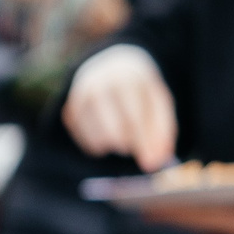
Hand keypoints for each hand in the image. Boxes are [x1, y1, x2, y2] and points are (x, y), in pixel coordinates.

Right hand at [64, 47, 176, 171]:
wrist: (111, 69)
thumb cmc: (141, 92)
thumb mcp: (159, 103)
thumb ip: (163, 131)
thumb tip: (155, 163)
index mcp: (127, 79)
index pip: (135, 118)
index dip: (145, 143)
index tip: (153, 163)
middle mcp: (100, 85)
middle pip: (116, 133)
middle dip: (131, 145)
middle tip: (136, 142)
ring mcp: (81, 98)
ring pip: (102, 141)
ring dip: (117, 145)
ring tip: (124, 132)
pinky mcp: (71, 112)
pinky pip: (90, 144)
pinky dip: (103, 146)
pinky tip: (109, 132)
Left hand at [139, 176, 233, 233]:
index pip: (205, 217)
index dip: (177, 212)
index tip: (150, 210)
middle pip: (199, 218)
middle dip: (171, 211)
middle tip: (140, 206)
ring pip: (206, 217)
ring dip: (183, 209)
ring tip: (157, 200)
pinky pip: (219, 214)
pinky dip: (201, 207)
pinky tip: (192, 199)